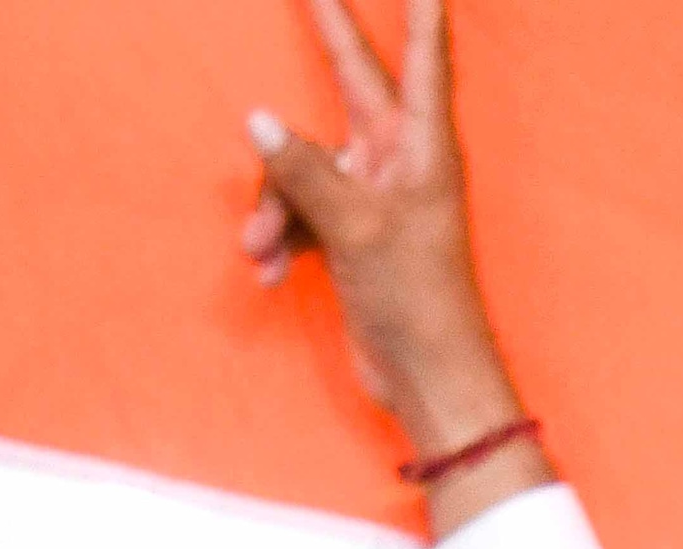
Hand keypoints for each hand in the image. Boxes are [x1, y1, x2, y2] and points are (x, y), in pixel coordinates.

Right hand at [240, 0, 536, 472]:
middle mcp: (398, 162)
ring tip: (263, 249)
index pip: (421, 59)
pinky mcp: (351, 235)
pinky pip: (301, 213)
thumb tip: (257, 119)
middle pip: (351, 86)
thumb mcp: (355, 226)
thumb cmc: (417, 299)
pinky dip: (282, 239)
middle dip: (327, 39)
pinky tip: (270, 271)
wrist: (425, 379)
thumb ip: (304, 169)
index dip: (420, 14)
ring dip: (275, 205)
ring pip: (305, 165)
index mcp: (420, 148)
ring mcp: (373, 197)